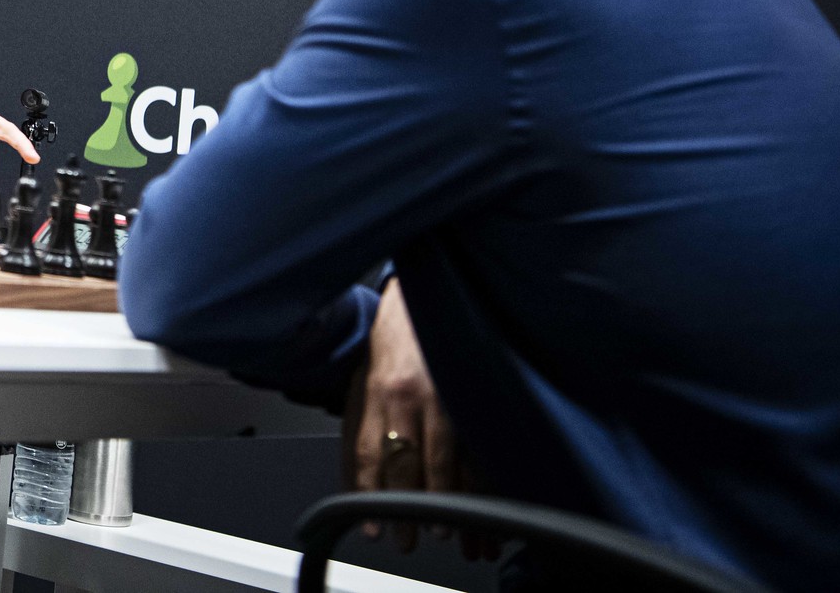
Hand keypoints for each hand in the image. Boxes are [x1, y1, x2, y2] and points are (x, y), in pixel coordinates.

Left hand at [344, 278, 475, 554]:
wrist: (425, 299)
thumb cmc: (392, 349)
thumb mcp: (364, 383)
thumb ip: (361, 430)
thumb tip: (357, 483)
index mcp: (378, 392)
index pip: (368, 452)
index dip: (370, 493)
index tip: (373, 528)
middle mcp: (410, 396)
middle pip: (408, 462)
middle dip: (409, 507)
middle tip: (409, 539)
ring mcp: (446, 397)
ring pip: (447, 461)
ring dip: (448, 504)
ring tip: (450, 535)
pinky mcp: (475, 397)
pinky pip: (478, 448)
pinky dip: (481, 482)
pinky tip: (482, 506)